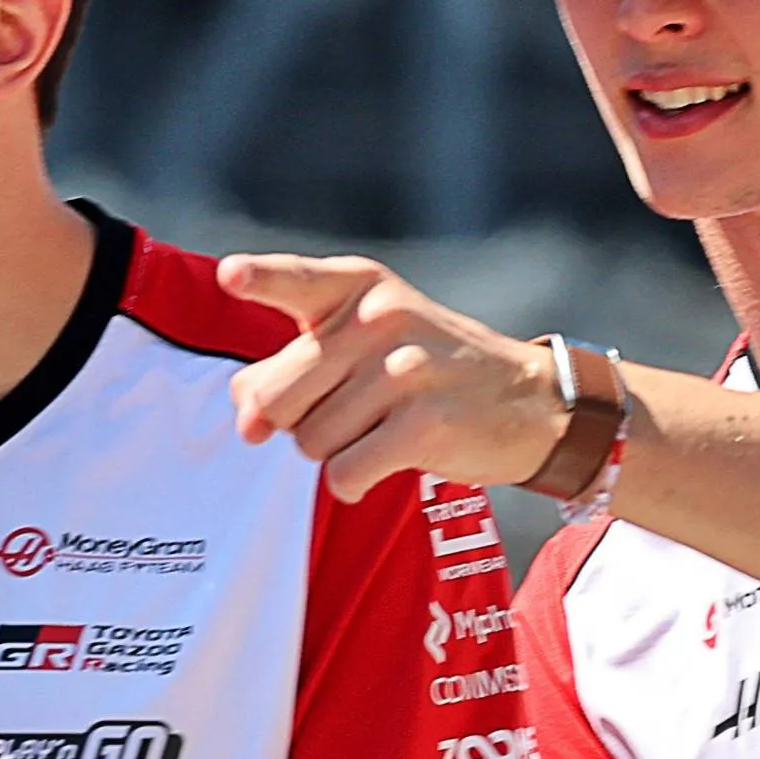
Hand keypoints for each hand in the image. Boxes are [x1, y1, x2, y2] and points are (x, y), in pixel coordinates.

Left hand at [220, 253, 567, 500]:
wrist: (529, 400)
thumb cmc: (426, 371)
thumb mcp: (366, 343)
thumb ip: (296, 367)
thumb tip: (246, 420)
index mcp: (361, 287)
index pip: (299, 280)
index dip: (261, 279)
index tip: (229, 275)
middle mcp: (382, 318)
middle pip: (279, 396)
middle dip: (294, 422)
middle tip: (344, 415)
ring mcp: (406, 369)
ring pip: (309, 441)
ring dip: (333, 452)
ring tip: (379, 431)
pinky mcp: (425, 424)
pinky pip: (344, 472)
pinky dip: (352, 483)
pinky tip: (383, 463)